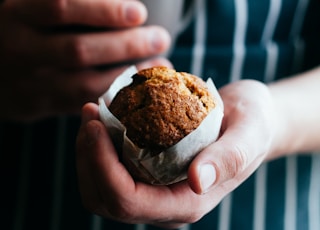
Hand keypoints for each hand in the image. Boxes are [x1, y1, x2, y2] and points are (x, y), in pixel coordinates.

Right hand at [0, 0, 170, 120]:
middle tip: (162, 38)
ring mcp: (28, 82)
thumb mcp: (29, 6)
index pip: (62, 7)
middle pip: (80, 49)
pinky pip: (81, 104)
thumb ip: (63, 3)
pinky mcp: (37, 105)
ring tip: (160, 65)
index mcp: (15, 13)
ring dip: (128, 75)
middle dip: (127, 45)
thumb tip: (113, 1)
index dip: (104, 10)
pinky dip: (113, 96)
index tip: (140, 13)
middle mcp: (19, 49)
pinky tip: (138, 88)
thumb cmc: (17, 27)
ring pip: (85, 83)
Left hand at [76, 80, 275, 227]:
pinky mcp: (148, 173)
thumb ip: (229, 158)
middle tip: (89, 113)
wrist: (250, 120)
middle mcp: (164, 204)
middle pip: (104, 198)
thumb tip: (197, 180)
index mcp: (187, 203)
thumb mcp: (250, 134)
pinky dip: (98, 145)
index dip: (102, 166)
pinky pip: (110, 169)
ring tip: (93, 111)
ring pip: (100, 186)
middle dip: (87, 158)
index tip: (96, 125)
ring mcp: (154, 190)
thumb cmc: (254, 124)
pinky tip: (105, 116)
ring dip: (87, 151)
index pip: (128, 201)